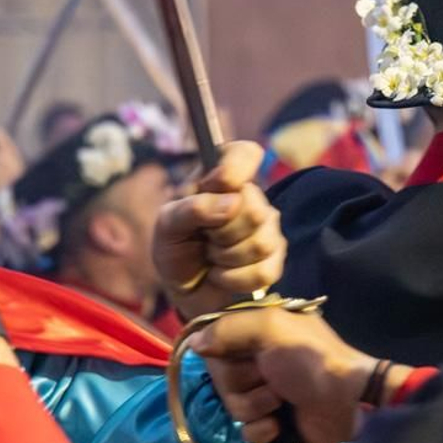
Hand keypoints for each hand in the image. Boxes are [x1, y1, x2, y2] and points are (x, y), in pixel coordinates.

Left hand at [154, 141, 286, 319]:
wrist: (184, 289)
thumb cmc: (175, 248)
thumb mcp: (168, 226)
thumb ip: (192, 208)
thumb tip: (233, 202)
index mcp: (222, 176)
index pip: (244, 153)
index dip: (236, 168)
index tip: (218, 184)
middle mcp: (250, 197)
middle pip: (254, 209)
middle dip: (221, 232)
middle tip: (204, 237)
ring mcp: (267, 228)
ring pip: (260, 243)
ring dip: (225, 258)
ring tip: (211, 256)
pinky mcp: (275, 259)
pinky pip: (264, 271)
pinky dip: (233, 279)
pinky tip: (222, 274)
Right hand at [192, 307, 376, 442]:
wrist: (347, 404)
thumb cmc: (311, 360)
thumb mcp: (271, 328)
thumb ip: (228, 328)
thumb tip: (194, 344)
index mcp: (256, 335)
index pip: (214, 342)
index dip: (222, 352)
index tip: (240, 353)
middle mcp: (256, 363)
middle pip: (219, 376)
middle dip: (242, 380)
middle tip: (269, 377)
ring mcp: (262, 396)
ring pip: (230, 405)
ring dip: (256, 405)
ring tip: (282, 400)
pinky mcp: (269, 427)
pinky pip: (245, 432)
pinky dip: (262, 429)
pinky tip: (280, 424)